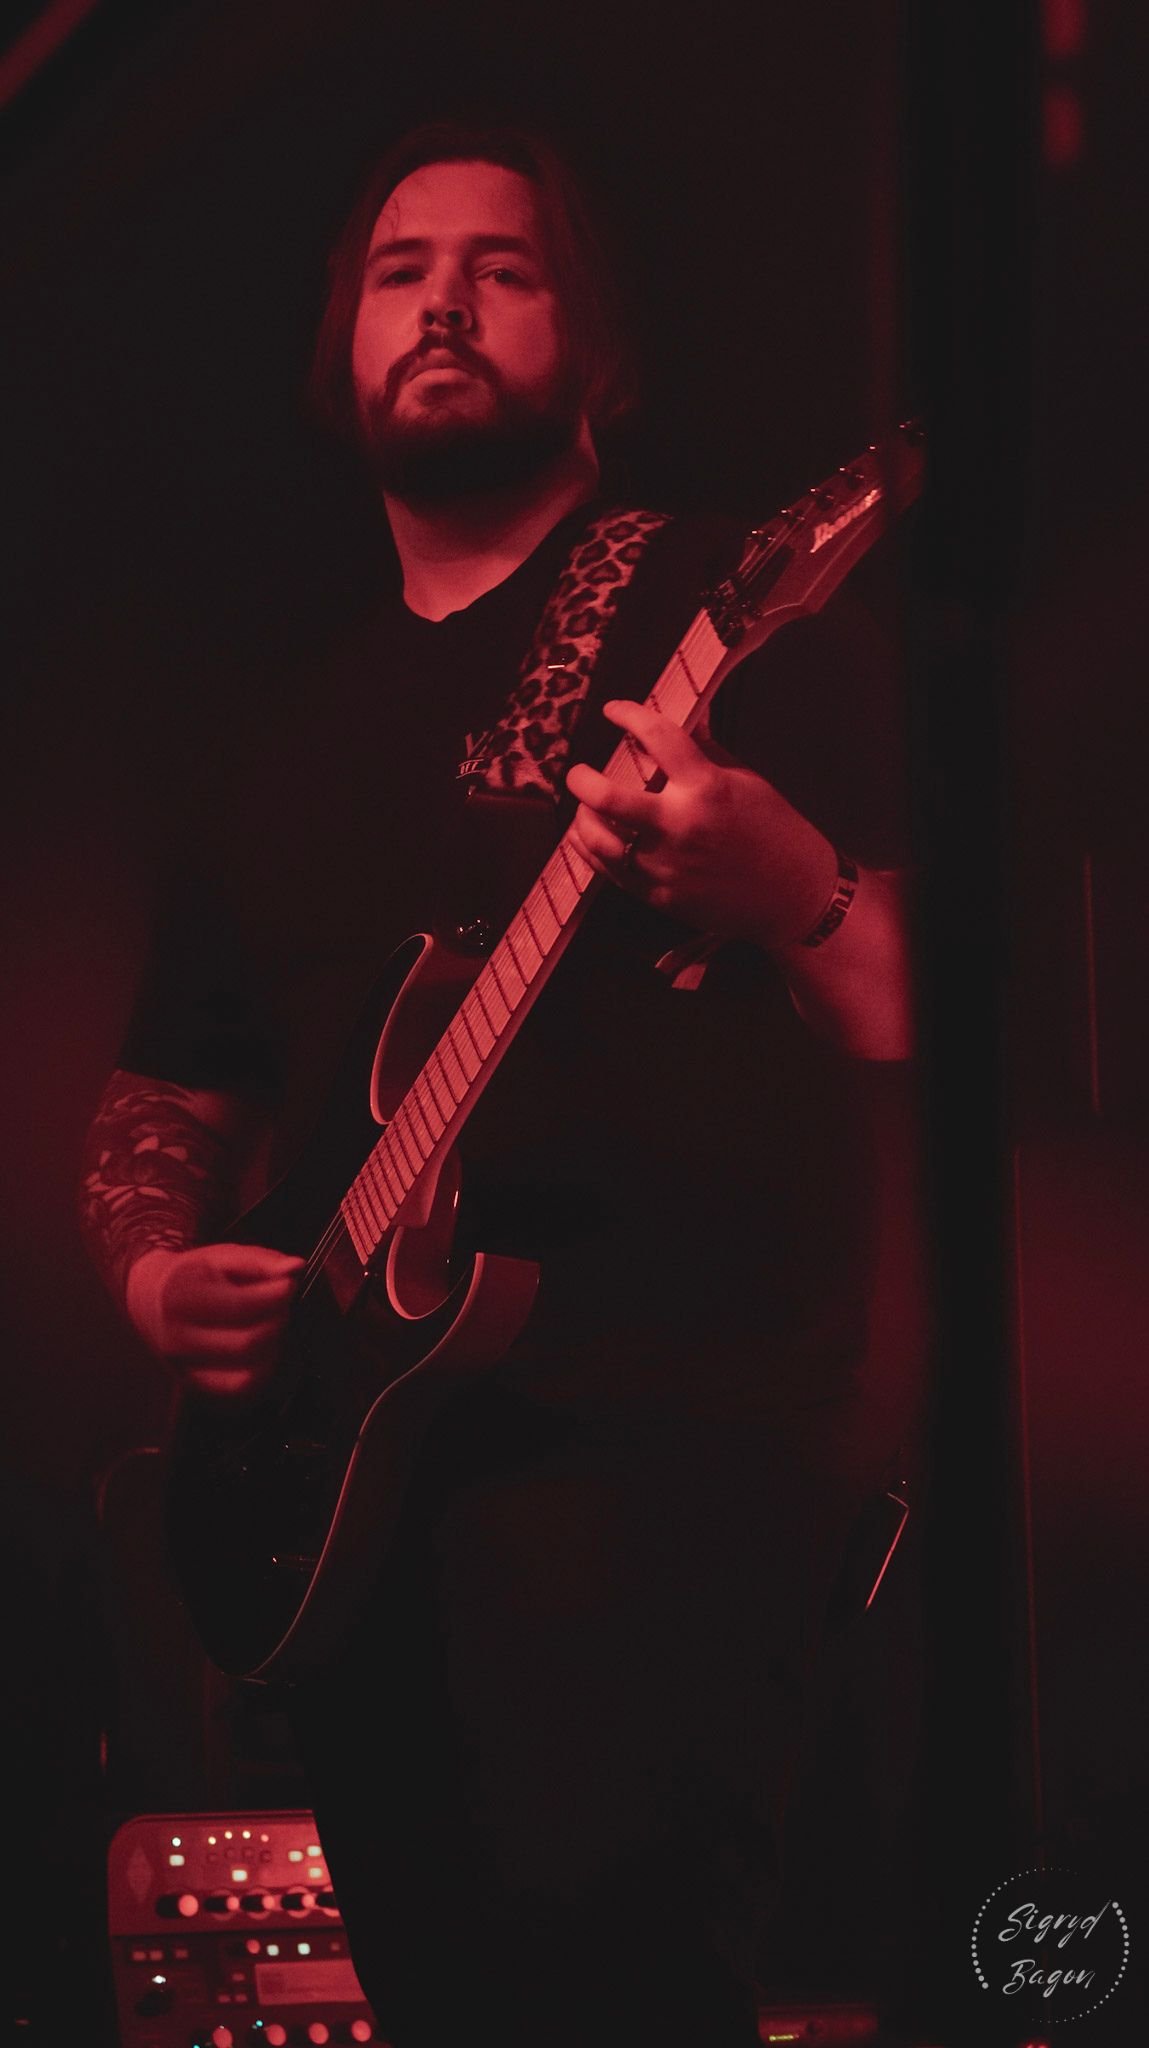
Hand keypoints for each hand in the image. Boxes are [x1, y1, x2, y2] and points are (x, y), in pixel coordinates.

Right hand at [125, 1242, 304, 1399]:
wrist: (152, 1301)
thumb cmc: (197, 1275)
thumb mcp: (224, 1257)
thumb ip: (262, 1261)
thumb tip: (297, 1267)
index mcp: (180, 1298)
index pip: (241, 1306)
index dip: (276, 1297)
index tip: (289, 1285)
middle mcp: (176, 1338)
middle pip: (248, 1343)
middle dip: (276, 1323)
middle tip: (280, 1306)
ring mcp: (182, 1368)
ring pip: (248, 1373)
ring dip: (272, 1348)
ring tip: (269, 1325)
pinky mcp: (193, 1386)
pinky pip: (240, 1392)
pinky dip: (262, 1373)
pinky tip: (263, 1350)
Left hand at [566, 700, 838, 949]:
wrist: (795, 897)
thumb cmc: (776, 833)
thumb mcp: (747, 781)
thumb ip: (706, 751)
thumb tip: (685, 716)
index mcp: (707, 788)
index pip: (656, 737)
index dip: (628, 715)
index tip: (615, 710)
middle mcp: (680, 826)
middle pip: (608, 797)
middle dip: (583, 779)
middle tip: (578, 772)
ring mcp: (666, 866)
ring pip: (600, 839)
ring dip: (582, 818)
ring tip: (584, 807)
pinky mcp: (660, 896)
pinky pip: (610, 871)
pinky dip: (592, 850)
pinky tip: (589, 836)